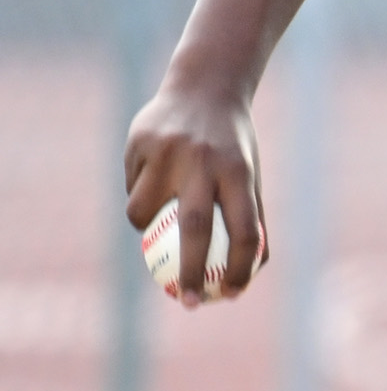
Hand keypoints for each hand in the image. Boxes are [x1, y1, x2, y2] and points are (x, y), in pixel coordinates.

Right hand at [123, 83, 265, 306]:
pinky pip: (131, 188)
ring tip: (155, 224)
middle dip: (189, 272)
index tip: (232, 294)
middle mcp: (203, 162)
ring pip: (142, 211)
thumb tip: (248, 276)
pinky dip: (138, 196)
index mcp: (240, 172)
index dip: (240, 268)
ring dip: (146, 229)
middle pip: (193, 229)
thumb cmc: (233, 146)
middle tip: (189, 302)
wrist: (204, 88)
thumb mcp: (250, 177)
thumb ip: (250, 221)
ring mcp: (166, 151)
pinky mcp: (137, 143)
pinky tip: (150, 179)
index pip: (244, 230)